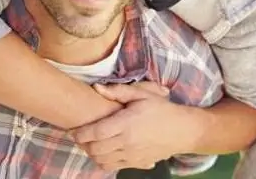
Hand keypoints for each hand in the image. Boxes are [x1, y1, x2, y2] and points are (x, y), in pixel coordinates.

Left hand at [71, 81, 198, 170]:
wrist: (182, 130)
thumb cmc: (162, 110)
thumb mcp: (143, 95)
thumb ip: (119, 92)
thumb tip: (97, 88)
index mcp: (127, 124)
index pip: (95, 132)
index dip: (80, 133)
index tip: (73, 129)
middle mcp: (126, 142)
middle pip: (94, 148)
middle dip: (83, 143)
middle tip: (80, 135)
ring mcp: (131, 155)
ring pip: (101, 160)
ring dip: (92, 153)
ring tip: (92, 143)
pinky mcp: (135, 163)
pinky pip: (112, 166)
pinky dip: (103, 161)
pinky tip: (104, 151)